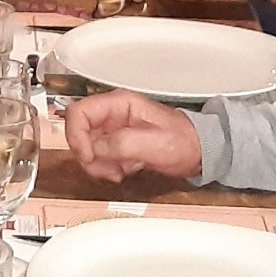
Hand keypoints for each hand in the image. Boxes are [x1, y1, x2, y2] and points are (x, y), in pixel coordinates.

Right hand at [66, 91, 204, 181]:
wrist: (198, 152)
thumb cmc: (183, 141)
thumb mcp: (154, 143)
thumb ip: (122, 144)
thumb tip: (96, 149)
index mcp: (119, 104)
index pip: (79, 112)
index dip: (77, 136)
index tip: (88, 156)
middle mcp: (112, 114)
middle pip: (79, 131)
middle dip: (88, 155)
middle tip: (105, 169)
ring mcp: (113, 129)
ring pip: (86, 147)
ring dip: (97, 164)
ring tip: (117, 171)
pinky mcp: (116, 144)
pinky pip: (98, 157)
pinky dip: (105, 168)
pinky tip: (122, 171)